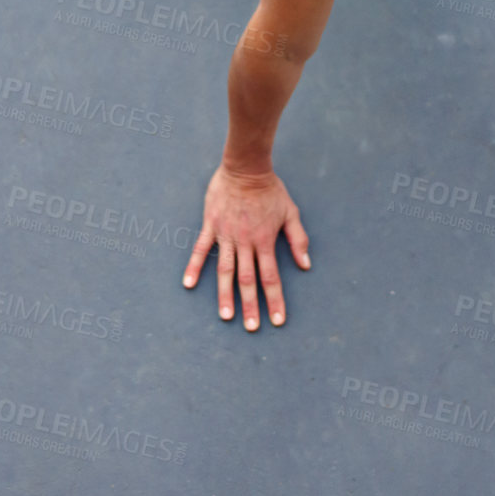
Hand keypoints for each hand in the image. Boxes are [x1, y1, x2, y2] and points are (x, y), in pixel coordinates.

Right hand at [182, 163, 310, 328]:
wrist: (246, 167)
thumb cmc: (270, 190)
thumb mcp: (290, 212)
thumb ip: (297, 238)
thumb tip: (305, 264)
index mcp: (265, 240)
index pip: (271, 277)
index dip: (275, 300)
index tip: (277, 320)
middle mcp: (245, 242)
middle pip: (247, 279)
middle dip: (250, 305)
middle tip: (251, 327)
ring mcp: (226, 235)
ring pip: (225, 270)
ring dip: (225, 295)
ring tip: (226, 316)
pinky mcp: (211, 226)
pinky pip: (201, 249)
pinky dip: (195, 267)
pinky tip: (189, 284)